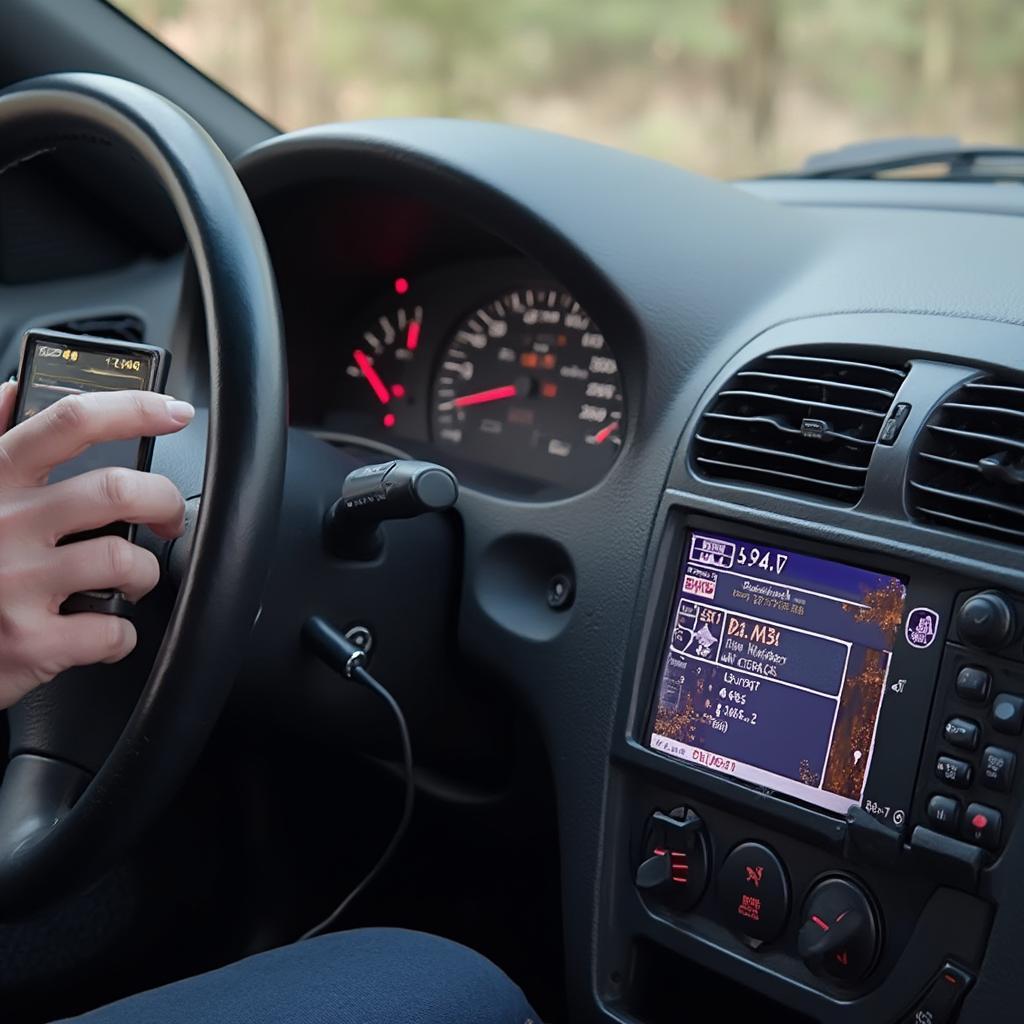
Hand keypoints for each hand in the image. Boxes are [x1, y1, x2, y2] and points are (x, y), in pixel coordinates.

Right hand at [0, 384, 193, 708]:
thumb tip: (12, 389)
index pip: (70, 422)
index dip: (134, 409)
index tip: (174, 412)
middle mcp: (4, 524)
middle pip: (117, 490)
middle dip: (164, 502)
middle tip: (168, 517)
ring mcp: (15, 584)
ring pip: (123, 559)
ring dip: (145, 572)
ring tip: (131, 579)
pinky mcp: (28, 641)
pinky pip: (111, 630)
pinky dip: (121, 635)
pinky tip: (103, 630)